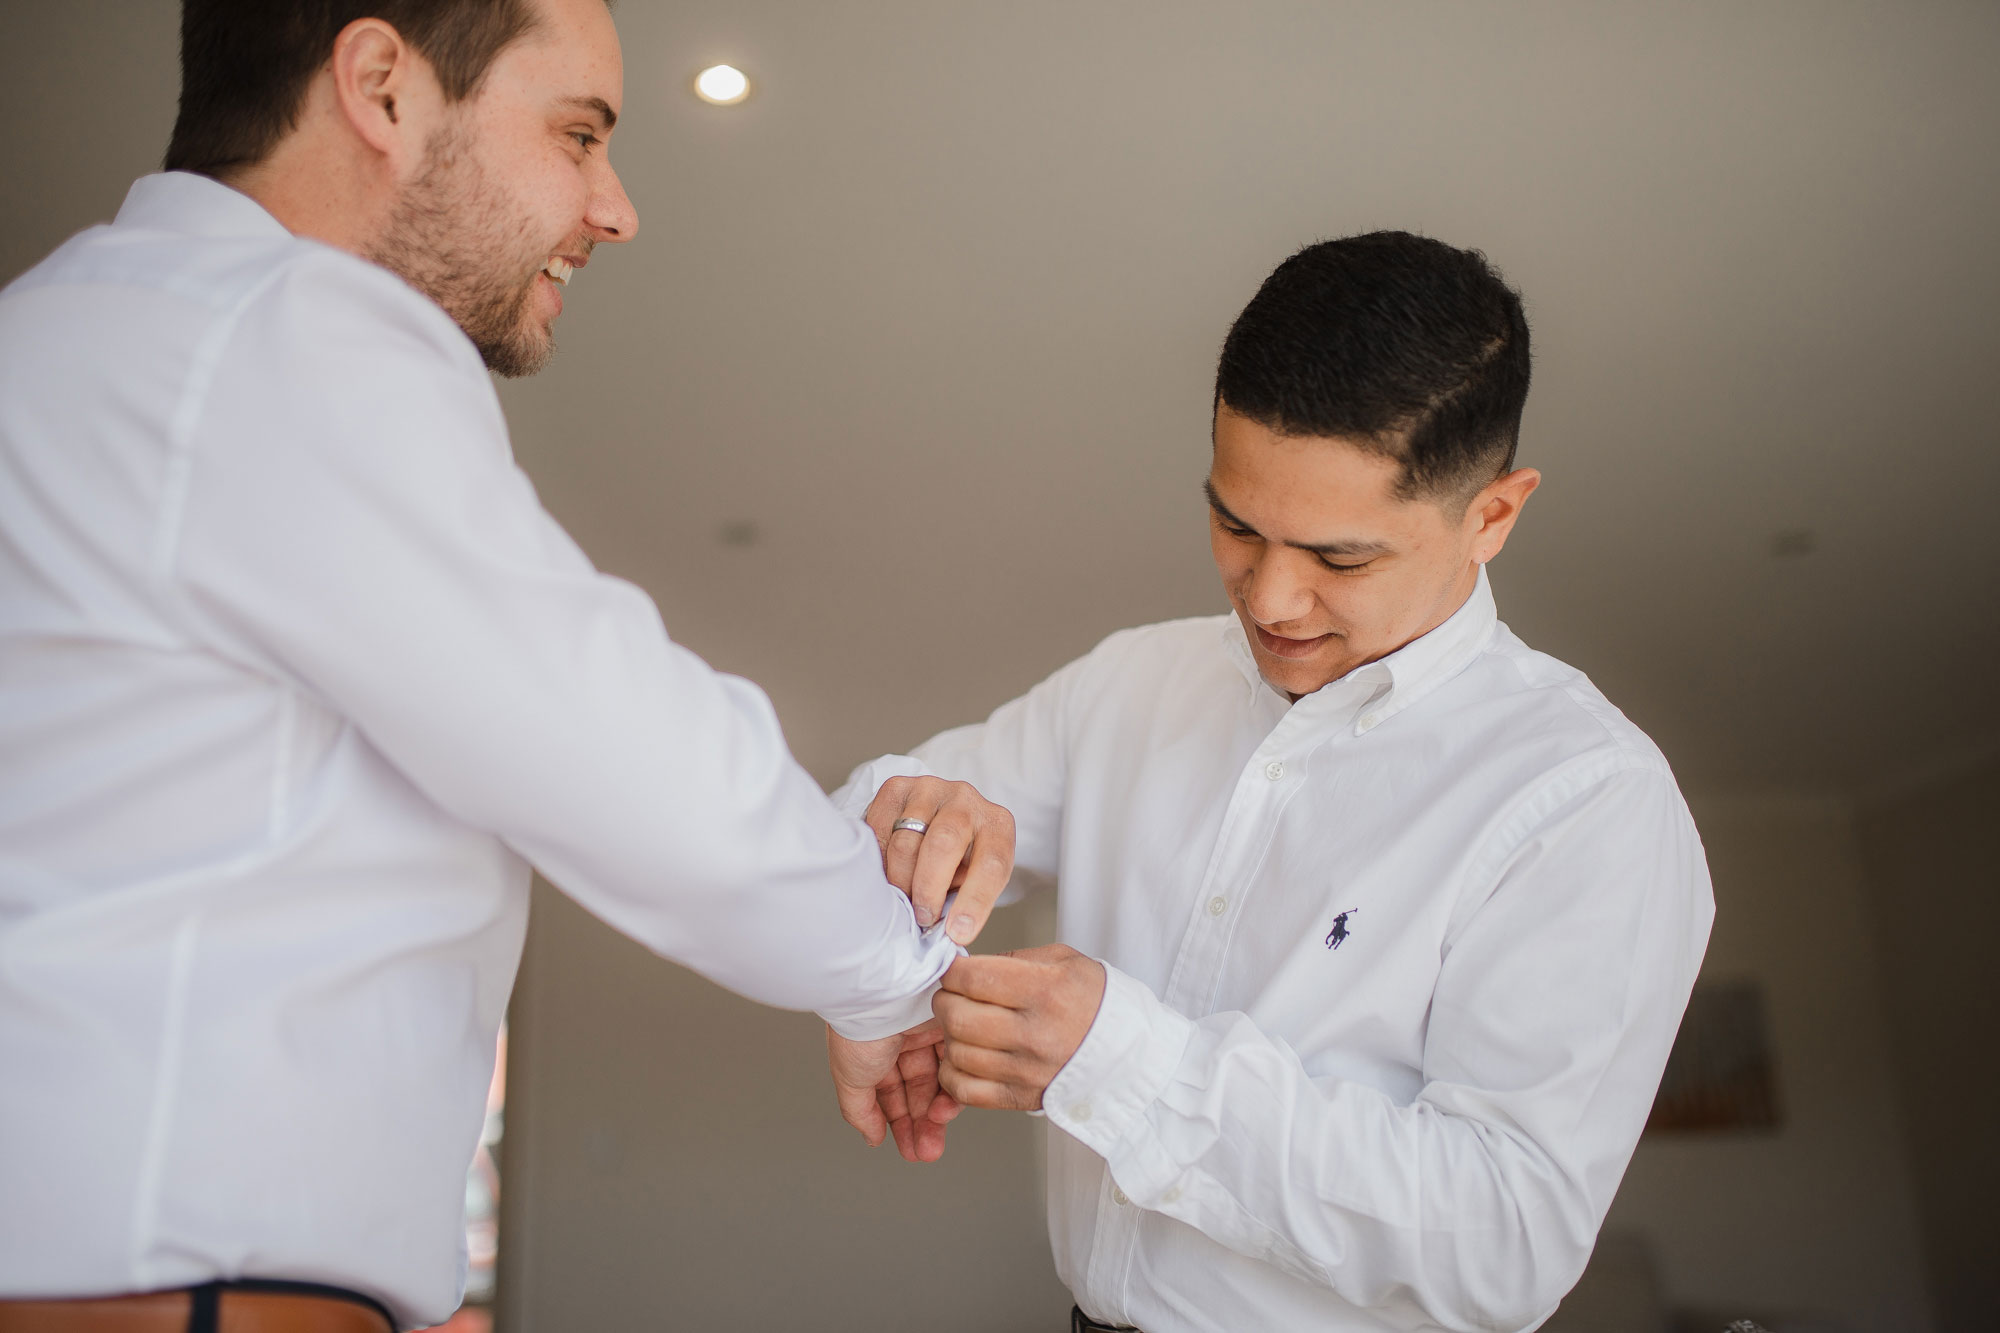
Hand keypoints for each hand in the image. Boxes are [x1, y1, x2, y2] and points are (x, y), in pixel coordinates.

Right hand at [827, 1021, 962, 1161]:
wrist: (881, 990)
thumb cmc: (860, 1026)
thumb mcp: (850, 1078)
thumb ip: (860, 1111)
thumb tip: (872, 1137)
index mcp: (876, 1052)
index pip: (893, 1095)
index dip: (901, 1125)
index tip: (910, 1150)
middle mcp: (904, 1041)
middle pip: (921, 1091)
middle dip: (923, 1126)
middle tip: (926, 1152)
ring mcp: (930, 1031)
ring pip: (942, 1080)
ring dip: (939, 1115)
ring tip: (933, 1139)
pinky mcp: (955, 1023)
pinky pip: (961, 1062)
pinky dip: (955, 1089)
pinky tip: (942, 1110)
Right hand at [864, 775, 1014, 944]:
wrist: (938, 816)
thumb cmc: (960, 858)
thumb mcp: (973, 879)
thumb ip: (964, 900)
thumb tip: (947, 936)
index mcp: (997, 824)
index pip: (992, 863)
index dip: (975, 901)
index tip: (958, 932)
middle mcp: (966, 799)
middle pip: (944, 844)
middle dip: (928, 888)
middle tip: (921, 916)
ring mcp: (929, 789)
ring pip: (906, 841)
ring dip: (900, 880)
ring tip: (902, 898)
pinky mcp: (897, 787)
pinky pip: (879, 829)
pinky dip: (878, 860)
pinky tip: (887, 872)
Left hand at [932, 944, 1106, 1111]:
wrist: (1132, 1056)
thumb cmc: (1099, 1005)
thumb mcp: (1066, 962)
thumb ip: (1015, 959)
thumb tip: (970, 965)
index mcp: (1047, 991)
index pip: (973, 977)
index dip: (953, 971)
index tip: (956, 970)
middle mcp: (1035, 1033)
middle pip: (957, 1016)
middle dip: (944, 1001)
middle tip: (954, 996)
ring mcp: (1026, 1070)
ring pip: (956, 1052)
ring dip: (949, 1035)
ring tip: (964, 1025)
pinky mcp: (1020, 1098)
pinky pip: (965, 1089)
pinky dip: (954, 1072)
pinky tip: (965, 1056)